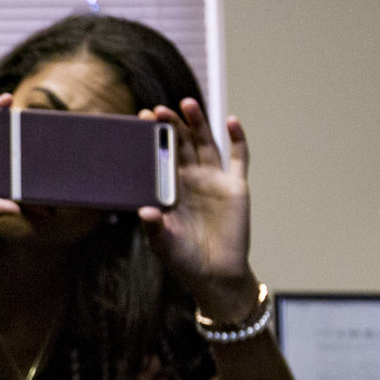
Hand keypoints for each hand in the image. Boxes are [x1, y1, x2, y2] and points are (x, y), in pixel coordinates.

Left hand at [137, 99, 260, 324]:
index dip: (153, 137)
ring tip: (187, 103)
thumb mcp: (163, 244)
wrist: (215, 276)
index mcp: (170, 188)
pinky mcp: (235, 186)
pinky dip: (237, 138)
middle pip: (181, 144)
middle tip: (160, 109)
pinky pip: (238, 158)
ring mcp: (214, 180)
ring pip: (206, 144)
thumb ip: (154, 227)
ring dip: (198, 123)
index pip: (159, 155)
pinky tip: (231, 120)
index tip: (141, 118)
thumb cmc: (184, 260)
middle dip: (172, 125)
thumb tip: (144, 211)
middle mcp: (191, 179)